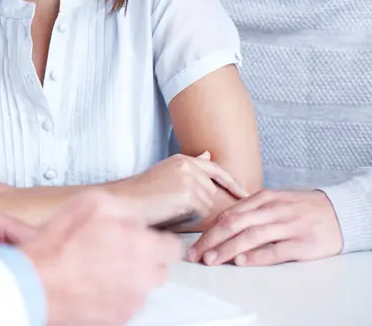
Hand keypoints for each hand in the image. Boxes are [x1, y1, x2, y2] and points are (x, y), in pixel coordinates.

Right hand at [21, 190, 182, 324]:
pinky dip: (112, 295)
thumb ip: (122, 208)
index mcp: (144, 246)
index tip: (144, 238)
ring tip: (100, 268)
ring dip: (128, 278)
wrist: (37, 284)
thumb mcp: (93, 203)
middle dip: (144, 259)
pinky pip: (123, 303)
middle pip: (159, 269)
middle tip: (119, 250)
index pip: (173, 246)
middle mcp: (144, 278)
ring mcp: (131, 302)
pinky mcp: (116, 319)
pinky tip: (90, 284)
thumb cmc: (61, 245)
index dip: (157, 239)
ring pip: (140, 288)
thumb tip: (133, 217)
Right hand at [121, 152, 249, 226]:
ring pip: (207, 203)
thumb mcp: (167, 175)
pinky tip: (170, 211)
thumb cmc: (141, 194)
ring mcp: (190, 178)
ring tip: (168, 207)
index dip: (232, 183)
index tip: (245, 194)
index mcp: (182, 159)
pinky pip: (200, 212)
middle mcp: (188, 165)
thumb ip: (190, 168)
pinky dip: (188, 217)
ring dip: (192, 211)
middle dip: (199, 204)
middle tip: (173, 206)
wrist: (126, 201)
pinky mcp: (189, 194)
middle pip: (211, 191)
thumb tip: (208, 155)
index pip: (216, 169)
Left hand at [186, 190, 342, 266]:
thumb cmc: (303, 209)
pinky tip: (242, 262)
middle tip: (196, 255)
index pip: (229, 214)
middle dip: (212, 240)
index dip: (209, 231)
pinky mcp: (304, 243)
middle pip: (235, 224)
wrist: (342, 211)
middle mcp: (274, 210)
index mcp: (264, 198)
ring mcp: (289, 226)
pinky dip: (257, 256)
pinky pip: (276, 250)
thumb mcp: (276, 201)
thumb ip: (251, 210)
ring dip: (228, 249)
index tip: (195, 246)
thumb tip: (222, 224)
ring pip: (251, 236)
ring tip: (212, 260)